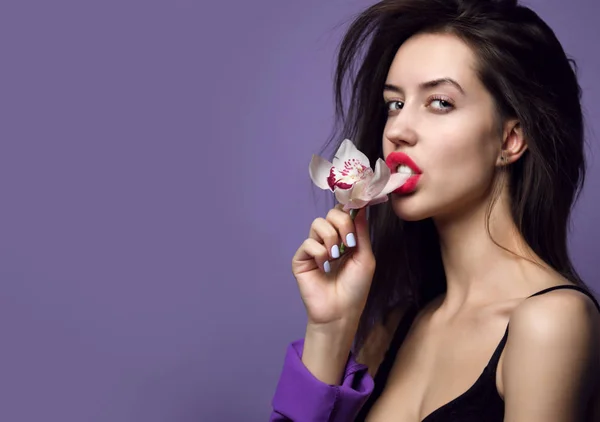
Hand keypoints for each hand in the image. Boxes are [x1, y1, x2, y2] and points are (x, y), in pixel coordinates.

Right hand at [291, 204, 375, 329]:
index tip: (357, 215)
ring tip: (336, 257)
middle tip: (348, 242)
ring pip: (318, 224)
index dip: (348, 210)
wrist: (341, 311)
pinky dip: (320, 253)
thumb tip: (360, 207)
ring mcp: (313, 248)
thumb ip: (361, 232)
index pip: (342, 212)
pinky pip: (308, 243)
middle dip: (342, 224)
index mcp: (344, 238)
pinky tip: (324, 268)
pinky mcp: (301, 259)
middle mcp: (328, 240)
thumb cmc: (355, 288)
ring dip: (331, 239)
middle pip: (331, 213)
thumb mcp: (365, 257)